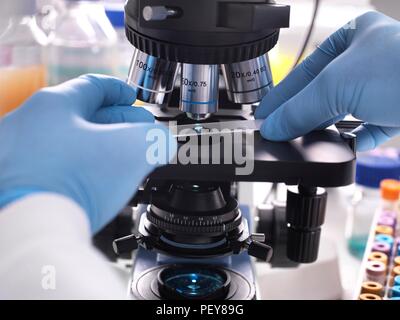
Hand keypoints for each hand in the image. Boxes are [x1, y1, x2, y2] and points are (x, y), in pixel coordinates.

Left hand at [0, 74, 175, 232]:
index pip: (93, 86)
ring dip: (96, 146)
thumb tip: (162, 143)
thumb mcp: (133, 150)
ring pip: (66, 142)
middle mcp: (27, 125)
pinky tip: (92, 181)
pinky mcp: (14, 182)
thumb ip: (156, 139)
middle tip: (138, 132)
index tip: (132, 97)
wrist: (32, 228)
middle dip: (116, 122)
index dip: (120, 91)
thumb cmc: (73, 183)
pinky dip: (77, 167)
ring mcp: (16, 155)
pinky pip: (53, 165)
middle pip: (81, 116)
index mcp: (53, 105)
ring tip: (119, 160)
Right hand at [255, 11, 399, 150]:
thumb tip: (274, 126)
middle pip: (322, 93)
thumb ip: (301, 108)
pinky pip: (369, 127)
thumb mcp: (338, 85)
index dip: (282, 96)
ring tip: (302, 141)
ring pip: (343, 111)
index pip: (304, 72)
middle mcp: (369, 60)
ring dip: (325, 128)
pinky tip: (342, 145)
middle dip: (300, 114)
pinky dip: (354, 138)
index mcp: (353, 38)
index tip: (265, 115)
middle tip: (277, 132)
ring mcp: (386, 86)